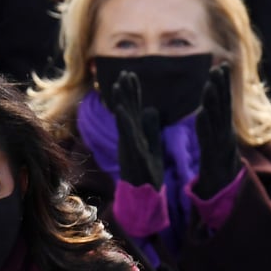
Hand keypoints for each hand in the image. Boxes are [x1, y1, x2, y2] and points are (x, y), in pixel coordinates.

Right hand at [112, 70, 163, 188]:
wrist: (144, 198)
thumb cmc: (147, 175)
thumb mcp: (152, 146)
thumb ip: (150, 128)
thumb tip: (151, 109)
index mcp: (134, 136)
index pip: (133, 110)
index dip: (132, 93)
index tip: (130, 74)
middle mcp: (128, 140)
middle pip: (126, 111)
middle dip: (125, 92)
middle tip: (124, 73)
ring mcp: (129, 147)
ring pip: (123, 122)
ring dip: (120, 103)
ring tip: (118, 85)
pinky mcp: (132, 156)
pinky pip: (127, 137)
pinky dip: (124, 122)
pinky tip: (120, 109)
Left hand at [195, 63, 240, 199]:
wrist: (223, 197)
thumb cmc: (217, 172)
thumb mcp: (213, 147)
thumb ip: (210, 129)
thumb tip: (206, 112)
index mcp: (222, 132)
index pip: (222, 106)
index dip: (222, 87)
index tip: (220, 67)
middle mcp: (224, 137)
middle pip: (223, 108)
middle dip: (222, 87)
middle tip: (220, 67)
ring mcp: (221, 147)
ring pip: (218, 121)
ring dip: (214, 102)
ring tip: (209, 85)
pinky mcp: (213, 159)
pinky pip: (208, 141)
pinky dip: (206, 127)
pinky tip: (201, 114)